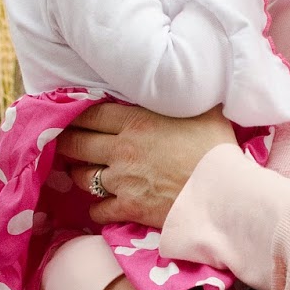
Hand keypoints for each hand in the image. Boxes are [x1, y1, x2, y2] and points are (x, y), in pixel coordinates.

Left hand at [56, 101, 237, 228]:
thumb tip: (187, 79)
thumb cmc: (218, 149)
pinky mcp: (129, 208)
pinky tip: (101, 205)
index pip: (91, 115)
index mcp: (136, 122)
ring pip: (82, 176)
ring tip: (81, 171)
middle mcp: (121, 150)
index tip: (71, 117)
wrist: (224, 194)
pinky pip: (98, 210)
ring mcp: (122, 181)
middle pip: (77, 144)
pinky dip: (97, 208)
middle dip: (67, 142)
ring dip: (78, 173)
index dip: (76, 116)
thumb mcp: (205, 109)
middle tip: (65, 142)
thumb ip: (186, 94)